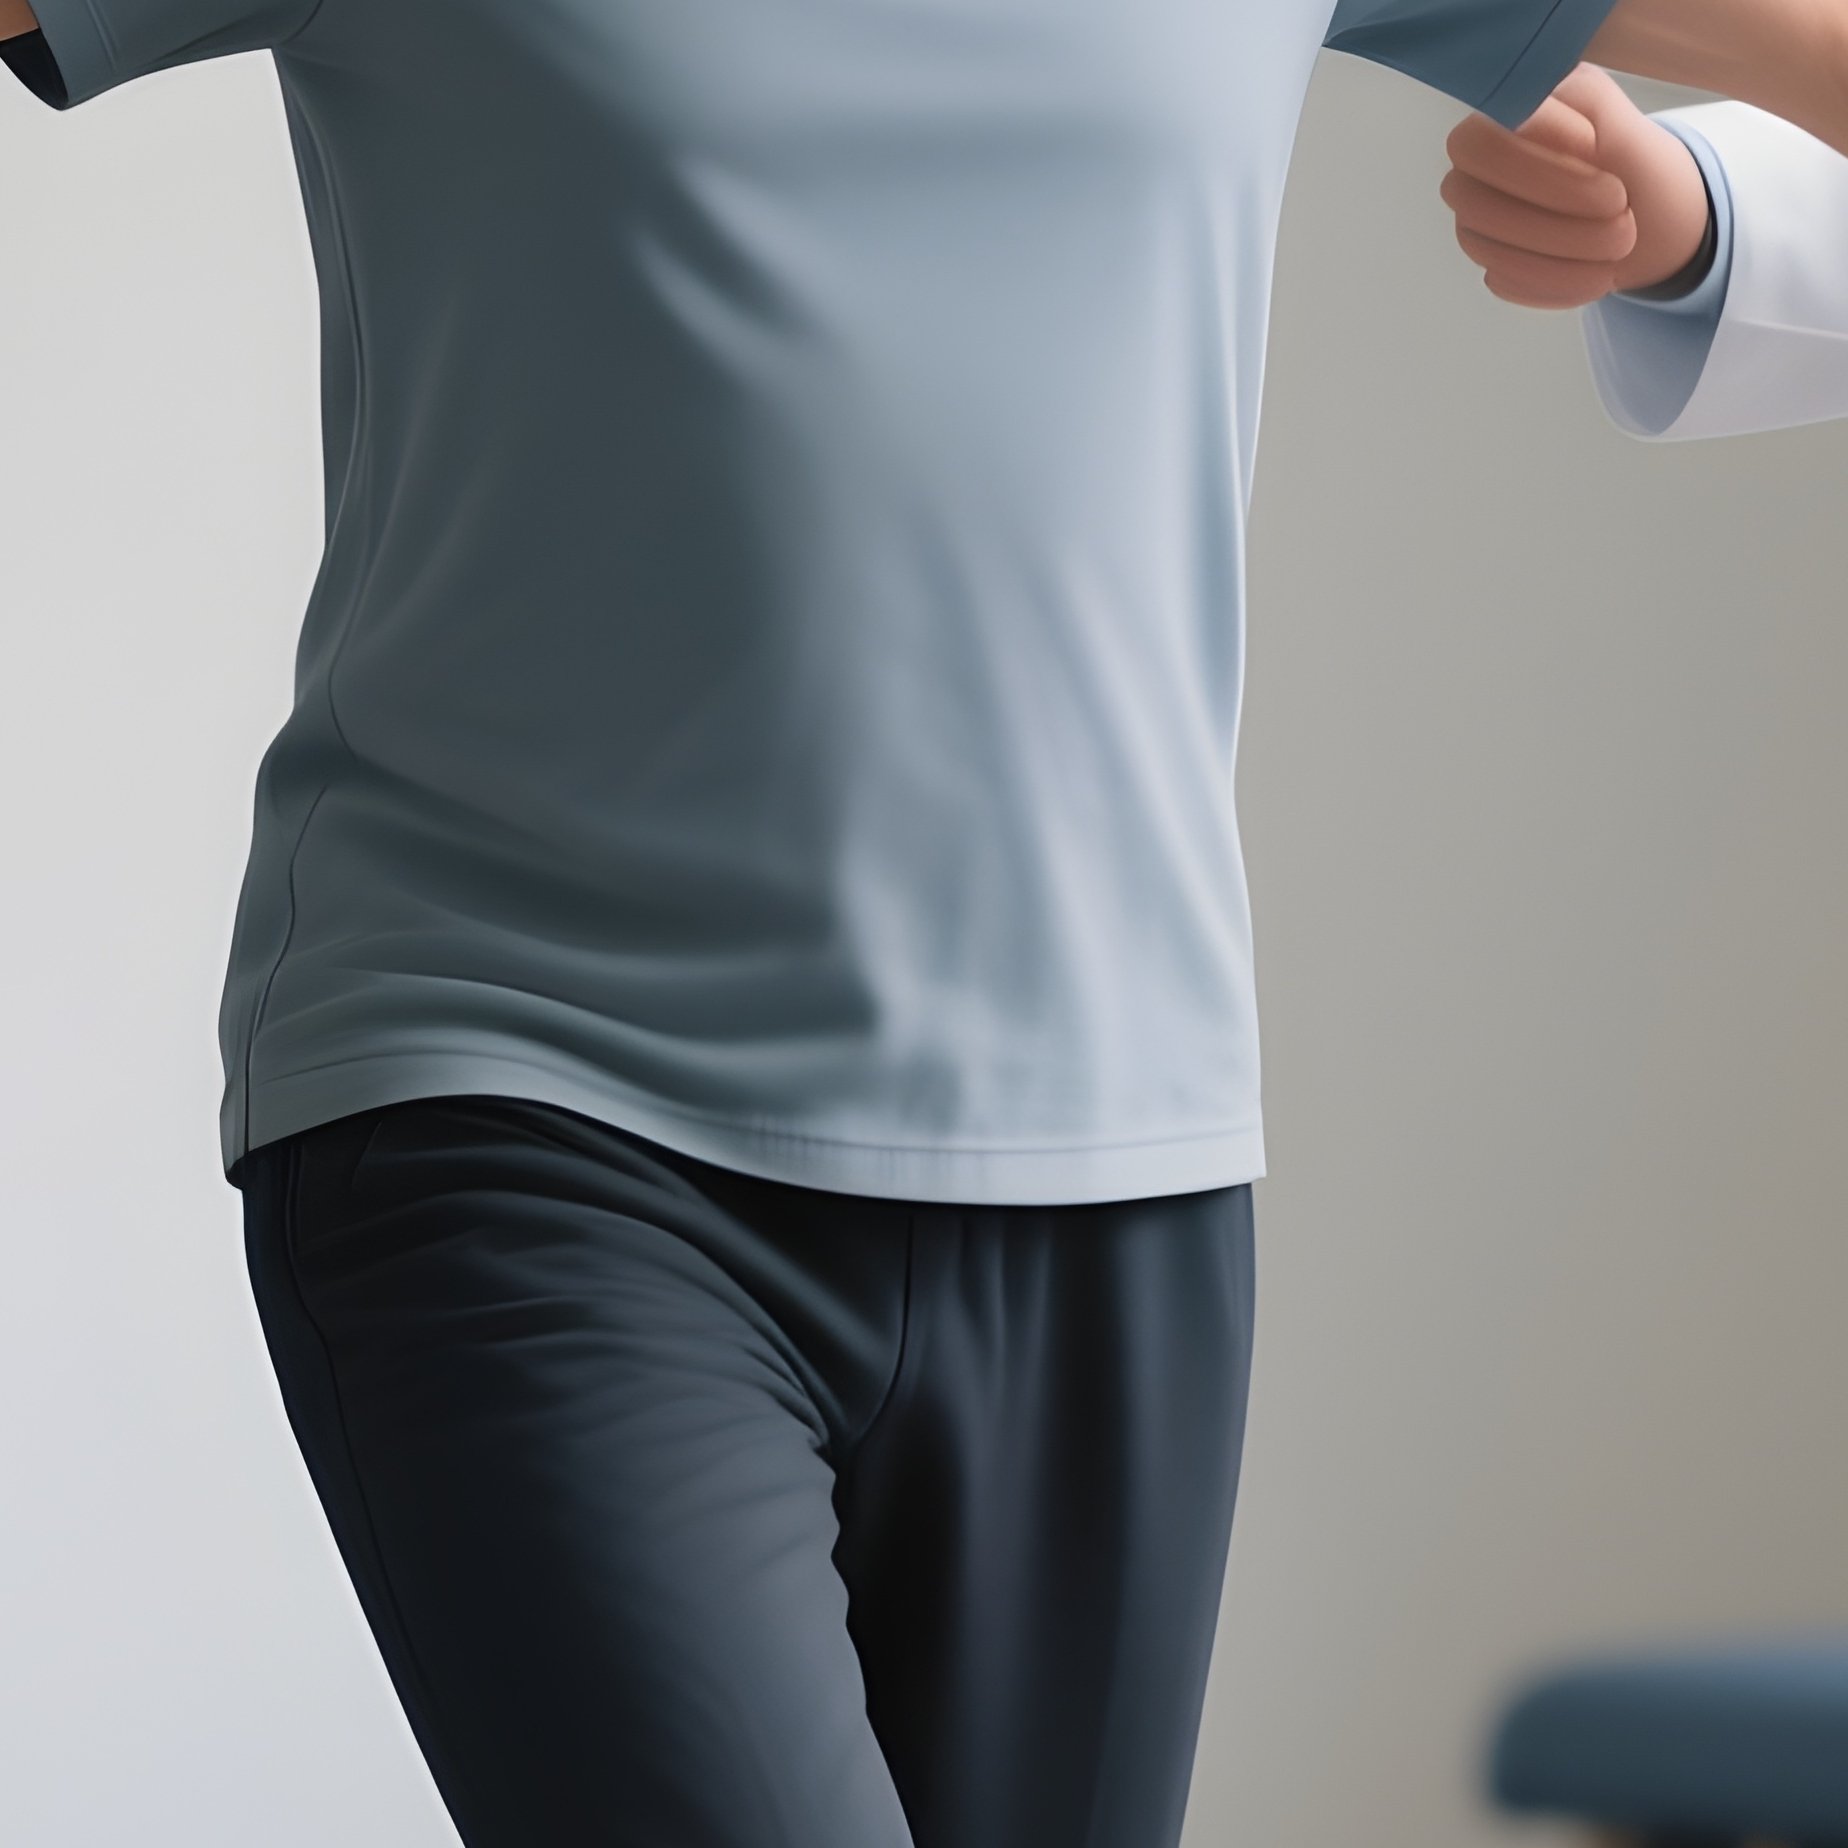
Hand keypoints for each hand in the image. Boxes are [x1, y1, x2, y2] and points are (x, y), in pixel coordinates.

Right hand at [1440, 63, 1712, 308]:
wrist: (1647, 215)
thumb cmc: (1627, 157)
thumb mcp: (1614, 109)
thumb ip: (1573, 101)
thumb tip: (1529, 123)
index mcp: (1496, 123)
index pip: (1479, 147)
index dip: (1536, 166)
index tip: (1601, 166)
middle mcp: (1473, 175)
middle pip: (1476, 206)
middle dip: (1555, 216)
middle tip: (1621, 213)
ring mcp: (1478, 224)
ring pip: (1489, 249)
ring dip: (1565, 253)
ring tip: (1622, 244)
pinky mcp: (1493, 266)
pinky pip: (1507, 283)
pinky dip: (1559, 282)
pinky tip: (1598, 271)